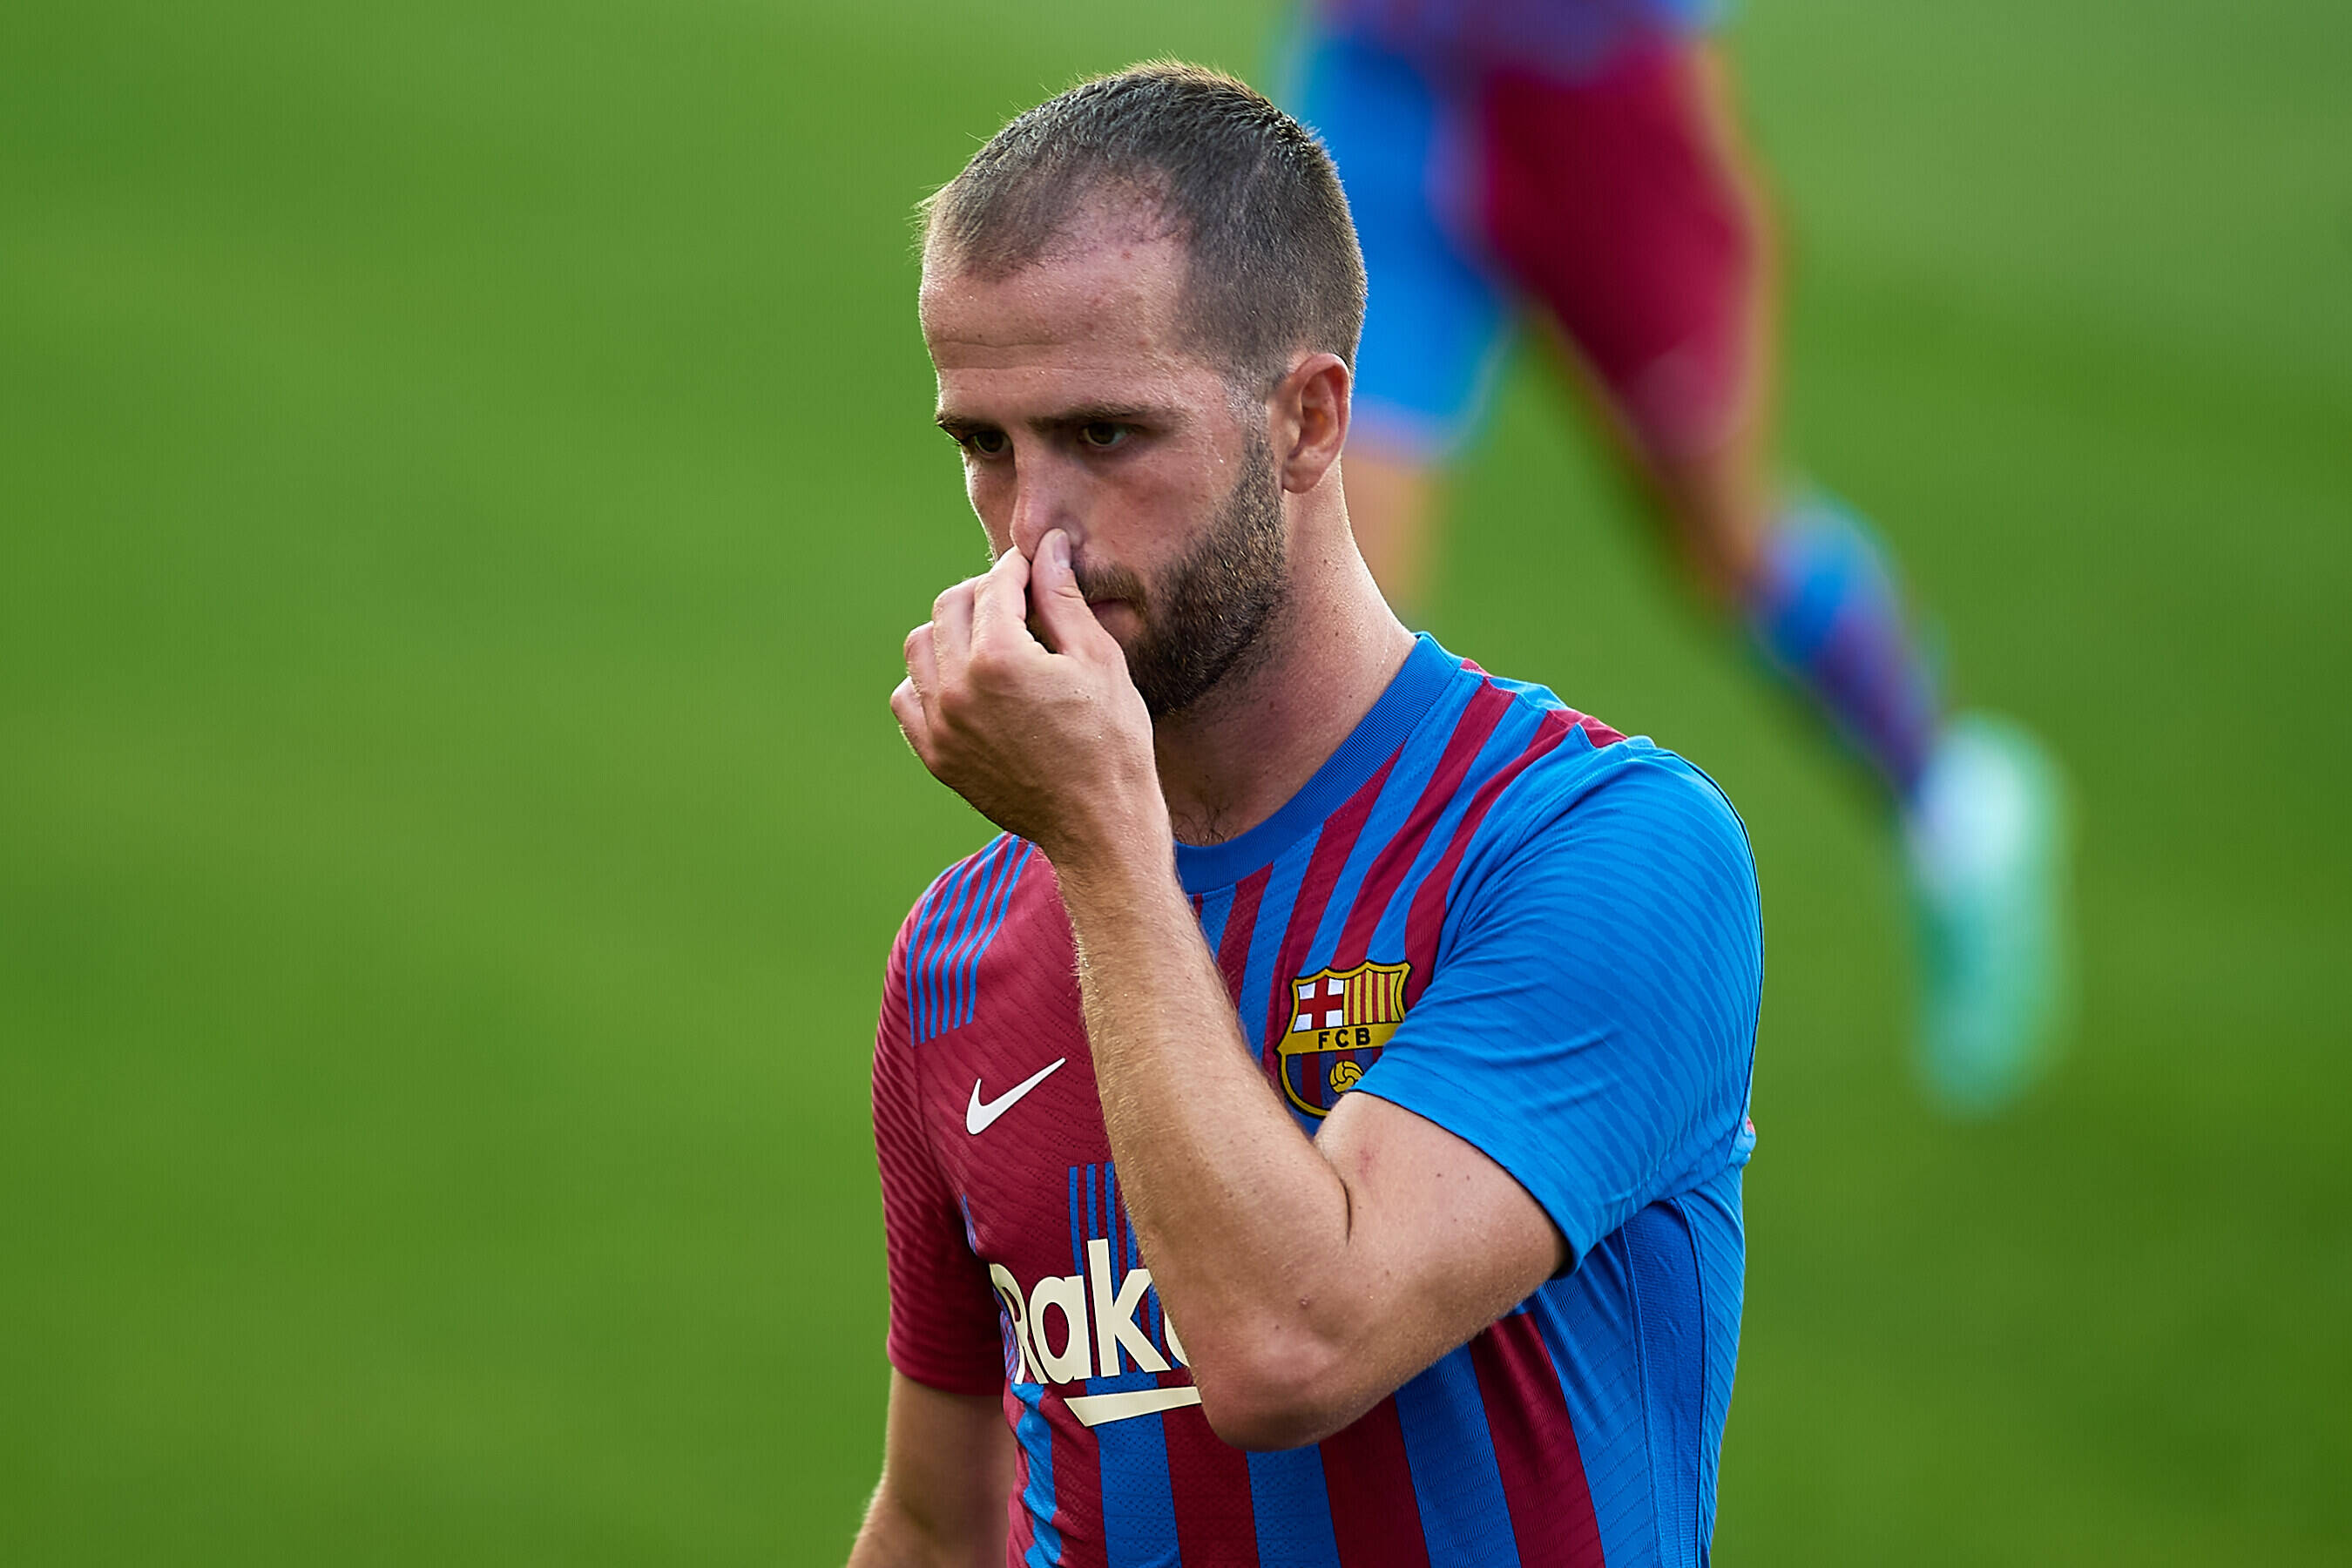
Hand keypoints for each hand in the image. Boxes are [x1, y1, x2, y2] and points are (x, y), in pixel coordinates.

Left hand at [892, 530, 1165, 863]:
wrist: (1098, 827)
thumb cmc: (1112, 742)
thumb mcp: (1099, 661)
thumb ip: (1063, 598)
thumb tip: (1047, 546)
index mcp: (1000, 657)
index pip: (995, 585)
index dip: (1018, 568)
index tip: (1034, 568)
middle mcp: (957, 687)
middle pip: (950, 607)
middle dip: (983, 593)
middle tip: (1016, 601)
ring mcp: (940, 725)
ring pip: (920, 647)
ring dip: (950, 631)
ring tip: (989, 640)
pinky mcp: (935, 755)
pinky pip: (907, 697)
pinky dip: (928, 679)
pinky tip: (964, 683)